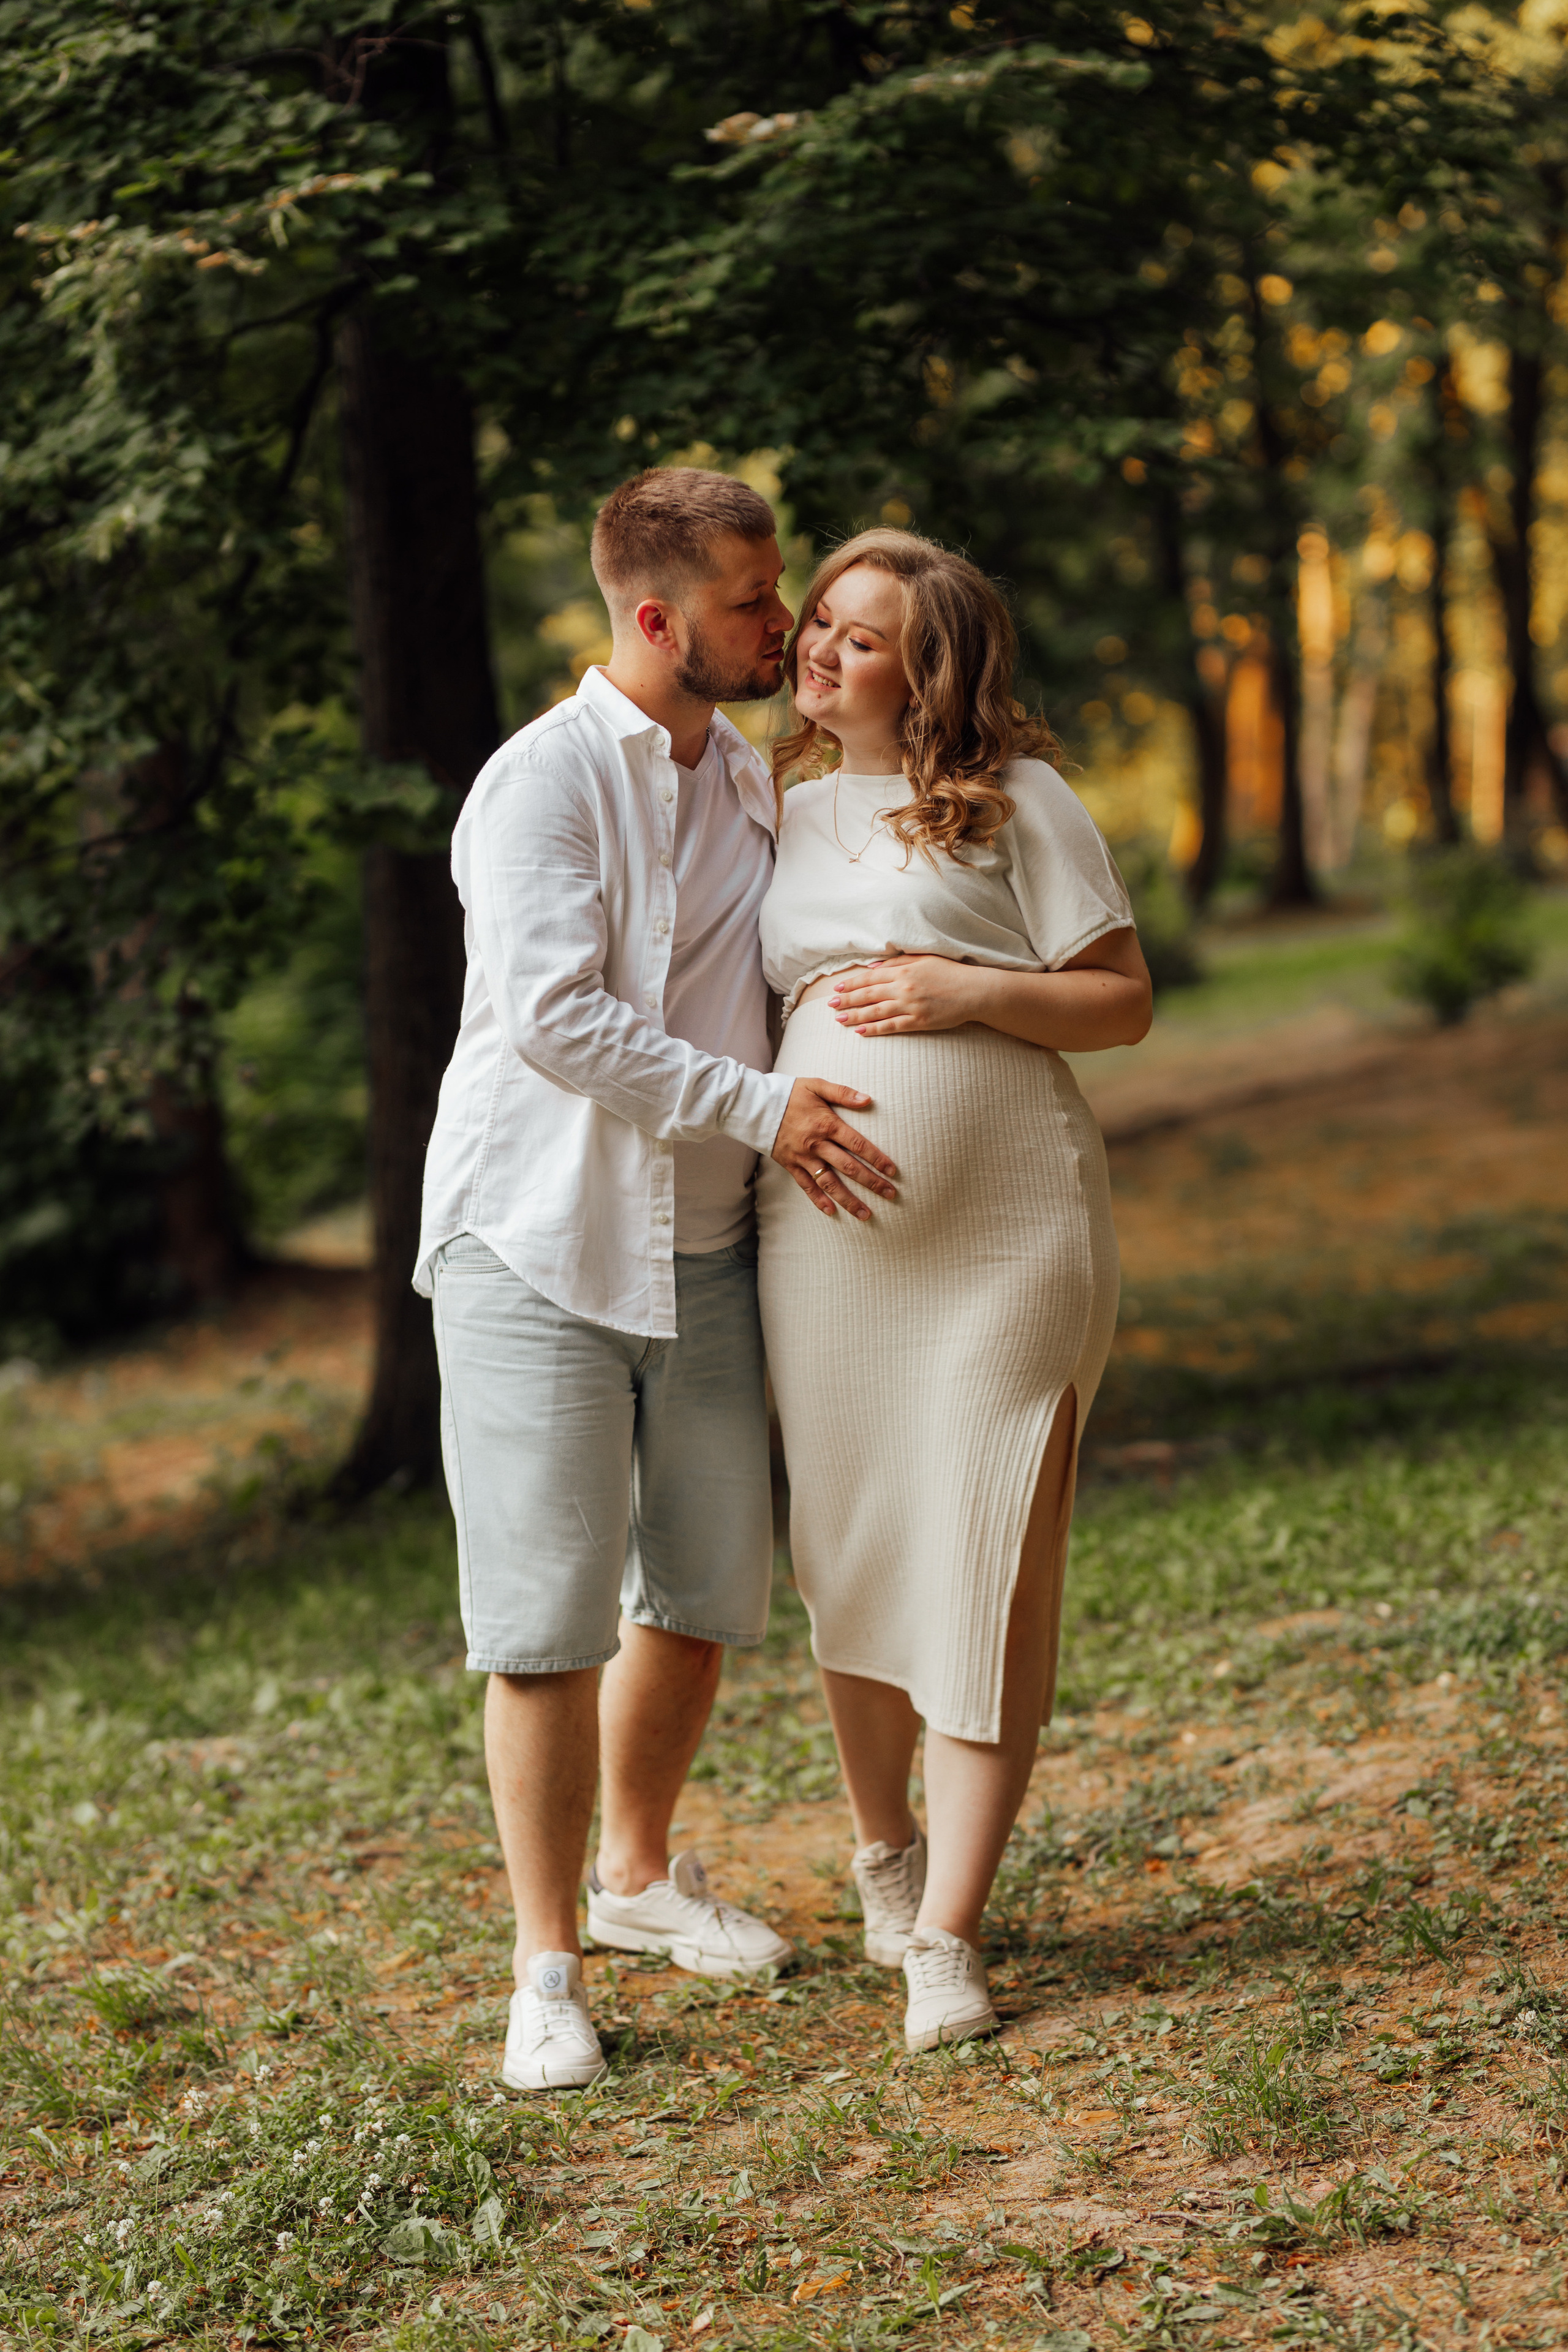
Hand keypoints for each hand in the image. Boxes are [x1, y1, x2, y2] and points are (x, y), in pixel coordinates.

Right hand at [771, 1078, 898, 1219]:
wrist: (755, 1106)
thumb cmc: (789, 1094)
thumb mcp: (816, 1085)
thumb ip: (843, 1093)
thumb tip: (868, 1099)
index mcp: (826, 1124)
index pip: (858, 1145)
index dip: (877, 1158)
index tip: (892, 1171)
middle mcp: (816, 1145)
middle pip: (849, 1167)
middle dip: (872, 1182)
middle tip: (890, 1194)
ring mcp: (803, 1158)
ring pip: (830, 1183)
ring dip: (849, 1200)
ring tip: (866, 1214)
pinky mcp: (791, 1166)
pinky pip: (806, 1186)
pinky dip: (818, 1200)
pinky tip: (832, 1212)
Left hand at [831, 948, 987, 1036]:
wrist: (974, 991)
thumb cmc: (951, 973)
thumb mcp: (924, 959)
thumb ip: (898, 962)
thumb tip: (874, 966)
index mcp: (904, 970)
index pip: (871, 977)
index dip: (852, 984)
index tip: (838, 989)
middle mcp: (904, 987)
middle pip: (868, 994)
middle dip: (847, 1000)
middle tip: (830, 1005)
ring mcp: (911, 1006)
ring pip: (876, 1012)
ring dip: (855, 1016)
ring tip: (839, 1019)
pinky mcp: (919, 1022)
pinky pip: (891, 1027)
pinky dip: (874, 1029)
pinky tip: (860, 1032)